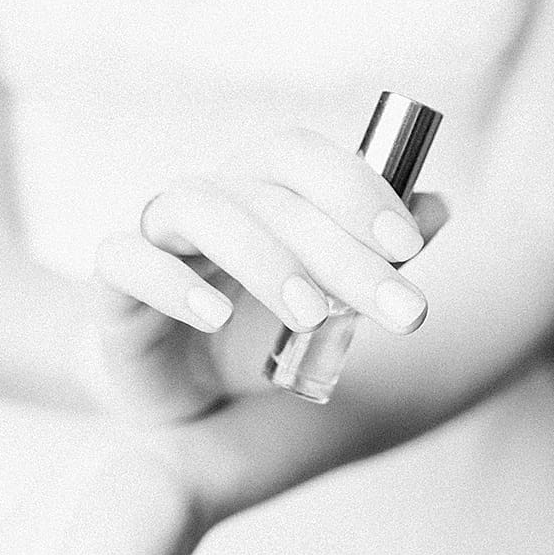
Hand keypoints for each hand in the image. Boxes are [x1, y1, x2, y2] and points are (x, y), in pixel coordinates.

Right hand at [88, 127, 446, 424]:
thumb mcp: (328, 302)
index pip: (303, 156)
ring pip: (201, 209)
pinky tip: (215, 317)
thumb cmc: (256, 337)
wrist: (178, 398)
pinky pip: (127, 261)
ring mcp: (156, 237)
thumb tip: (439, 205)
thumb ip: (376, 255)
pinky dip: (171, 283)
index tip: (409, 247)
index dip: (357, 188)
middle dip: (342, 249)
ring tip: (311, 315)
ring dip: (264, 257)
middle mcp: (210, 199)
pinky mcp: (114, 287)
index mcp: (260, 189)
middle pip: (270, 192)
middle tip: (399, 309)